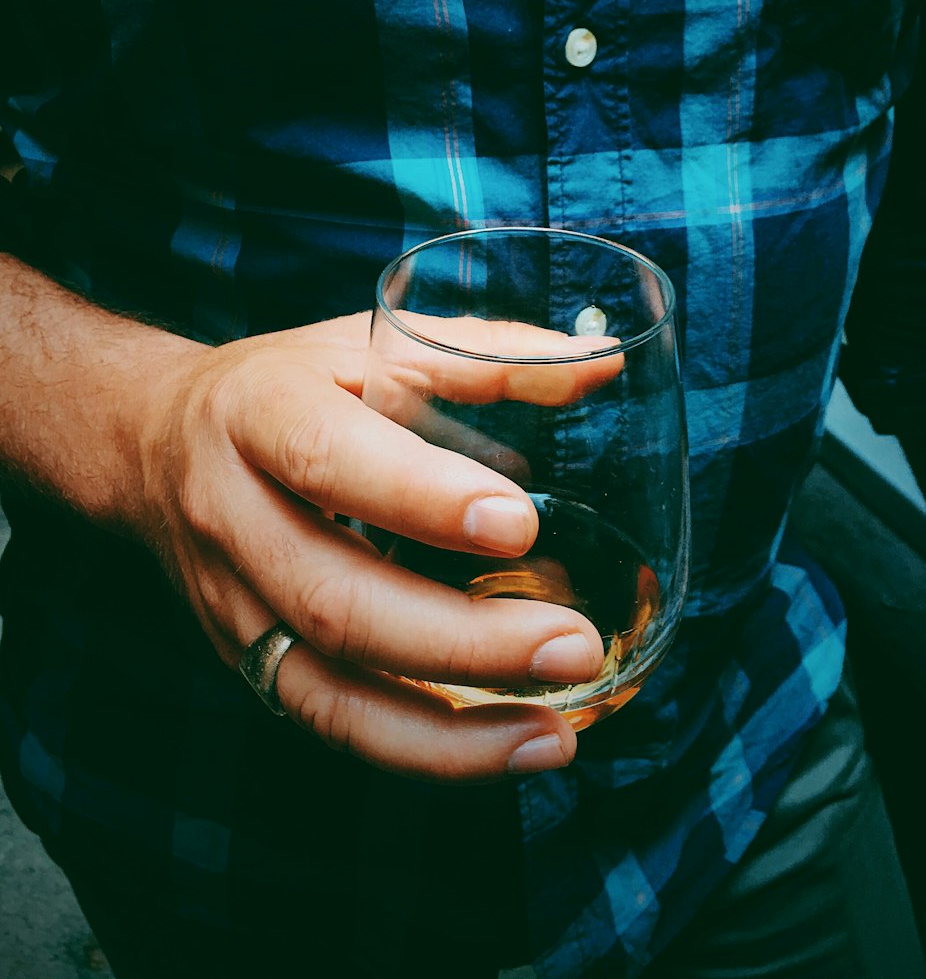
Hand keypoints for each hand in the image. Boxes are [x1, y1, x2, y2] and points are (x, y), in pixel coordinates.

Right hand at [133, 314, 613, 782]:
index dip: (418, 496)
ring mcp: (233, 604)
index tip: (519, 522)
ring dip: (447, 731)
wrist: (155, 443)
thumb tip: (603, 360)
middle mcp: (232, 516)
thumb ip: (485, 354)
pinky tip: (506, 746)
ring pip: (327, 690)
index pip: (326, 459)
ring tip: (555, 735)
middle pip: (334, 599)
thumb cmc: (287, 386)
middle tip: (572, 645)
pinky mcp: (247, 660)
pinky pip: (330, 723)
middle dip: (460, 640)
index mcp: (257, 413)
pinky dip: (421, 751)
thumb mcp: (367, 342)